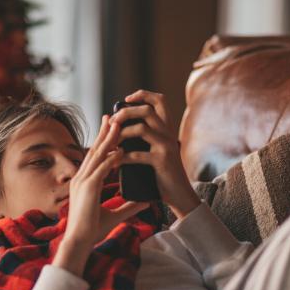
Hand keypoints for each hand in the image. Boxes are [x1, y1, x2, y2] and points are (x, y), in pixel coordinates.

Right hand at [63, 114, 150, 251]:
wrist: (80, 242)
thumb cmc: (92, 230)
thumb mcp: (114, 216)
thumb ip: (129, 207)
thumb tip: (145, 202)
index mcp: (84, 182)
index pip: (94, 157)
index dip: (103, 141)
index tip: (112, 128)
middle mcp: (81, 178)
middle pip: (94, 150)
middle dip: (105, 132)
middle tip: (114, 116)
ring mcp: (82, 182)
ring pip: (97, 155)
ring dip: (108, 139)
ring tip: (119, 124)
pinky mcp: (88, 188)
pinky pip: (101, 169)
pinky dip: (111, 158)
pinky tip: (121, 150)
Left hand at [110, 89, 200, 218]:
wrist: (179, 194)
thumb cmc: (163, 173)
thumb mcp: (156, 150)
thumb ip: (145, 138)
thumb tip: (120, 127)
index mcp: (167, 128)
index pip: (160, 100)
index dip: (143, 94)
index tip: (126, 99)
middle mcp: (169, 133)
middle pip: (147, 110)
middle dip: (125, 112)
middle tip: (111, 122)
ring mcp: (166, 146)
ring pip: (141, 129)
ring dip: (121, 134)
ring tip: (110, 143)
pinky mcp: (162, 161)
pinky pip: (137, 154)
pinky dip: (122, 157)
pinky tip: (114, 162)